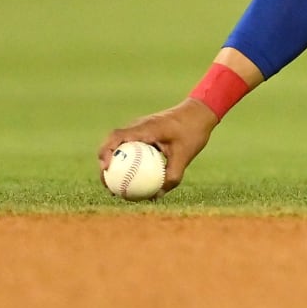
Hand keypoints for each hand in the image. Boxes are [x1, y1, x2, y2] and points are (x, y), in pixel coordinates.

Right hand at [98, 98, 218, 192]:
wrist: (201, 111)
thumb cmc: (193, 130)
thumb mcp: (185, 155)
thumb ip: (172, 176)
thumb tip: (157, 196)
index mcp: (145, 128)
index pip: (117, 137)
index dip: (106, 152)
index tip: (106, 170)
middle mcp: (139, 126)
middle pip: (112, 142)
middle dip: (105, 162)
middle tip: (107, 183)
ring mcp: (141, 127)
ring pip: (120, 144)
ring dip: (115, 161)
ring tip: (115, 184)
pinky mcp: (145, 131)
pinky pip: (131, 145)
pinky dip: (127, 159)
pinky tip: (132, 177)